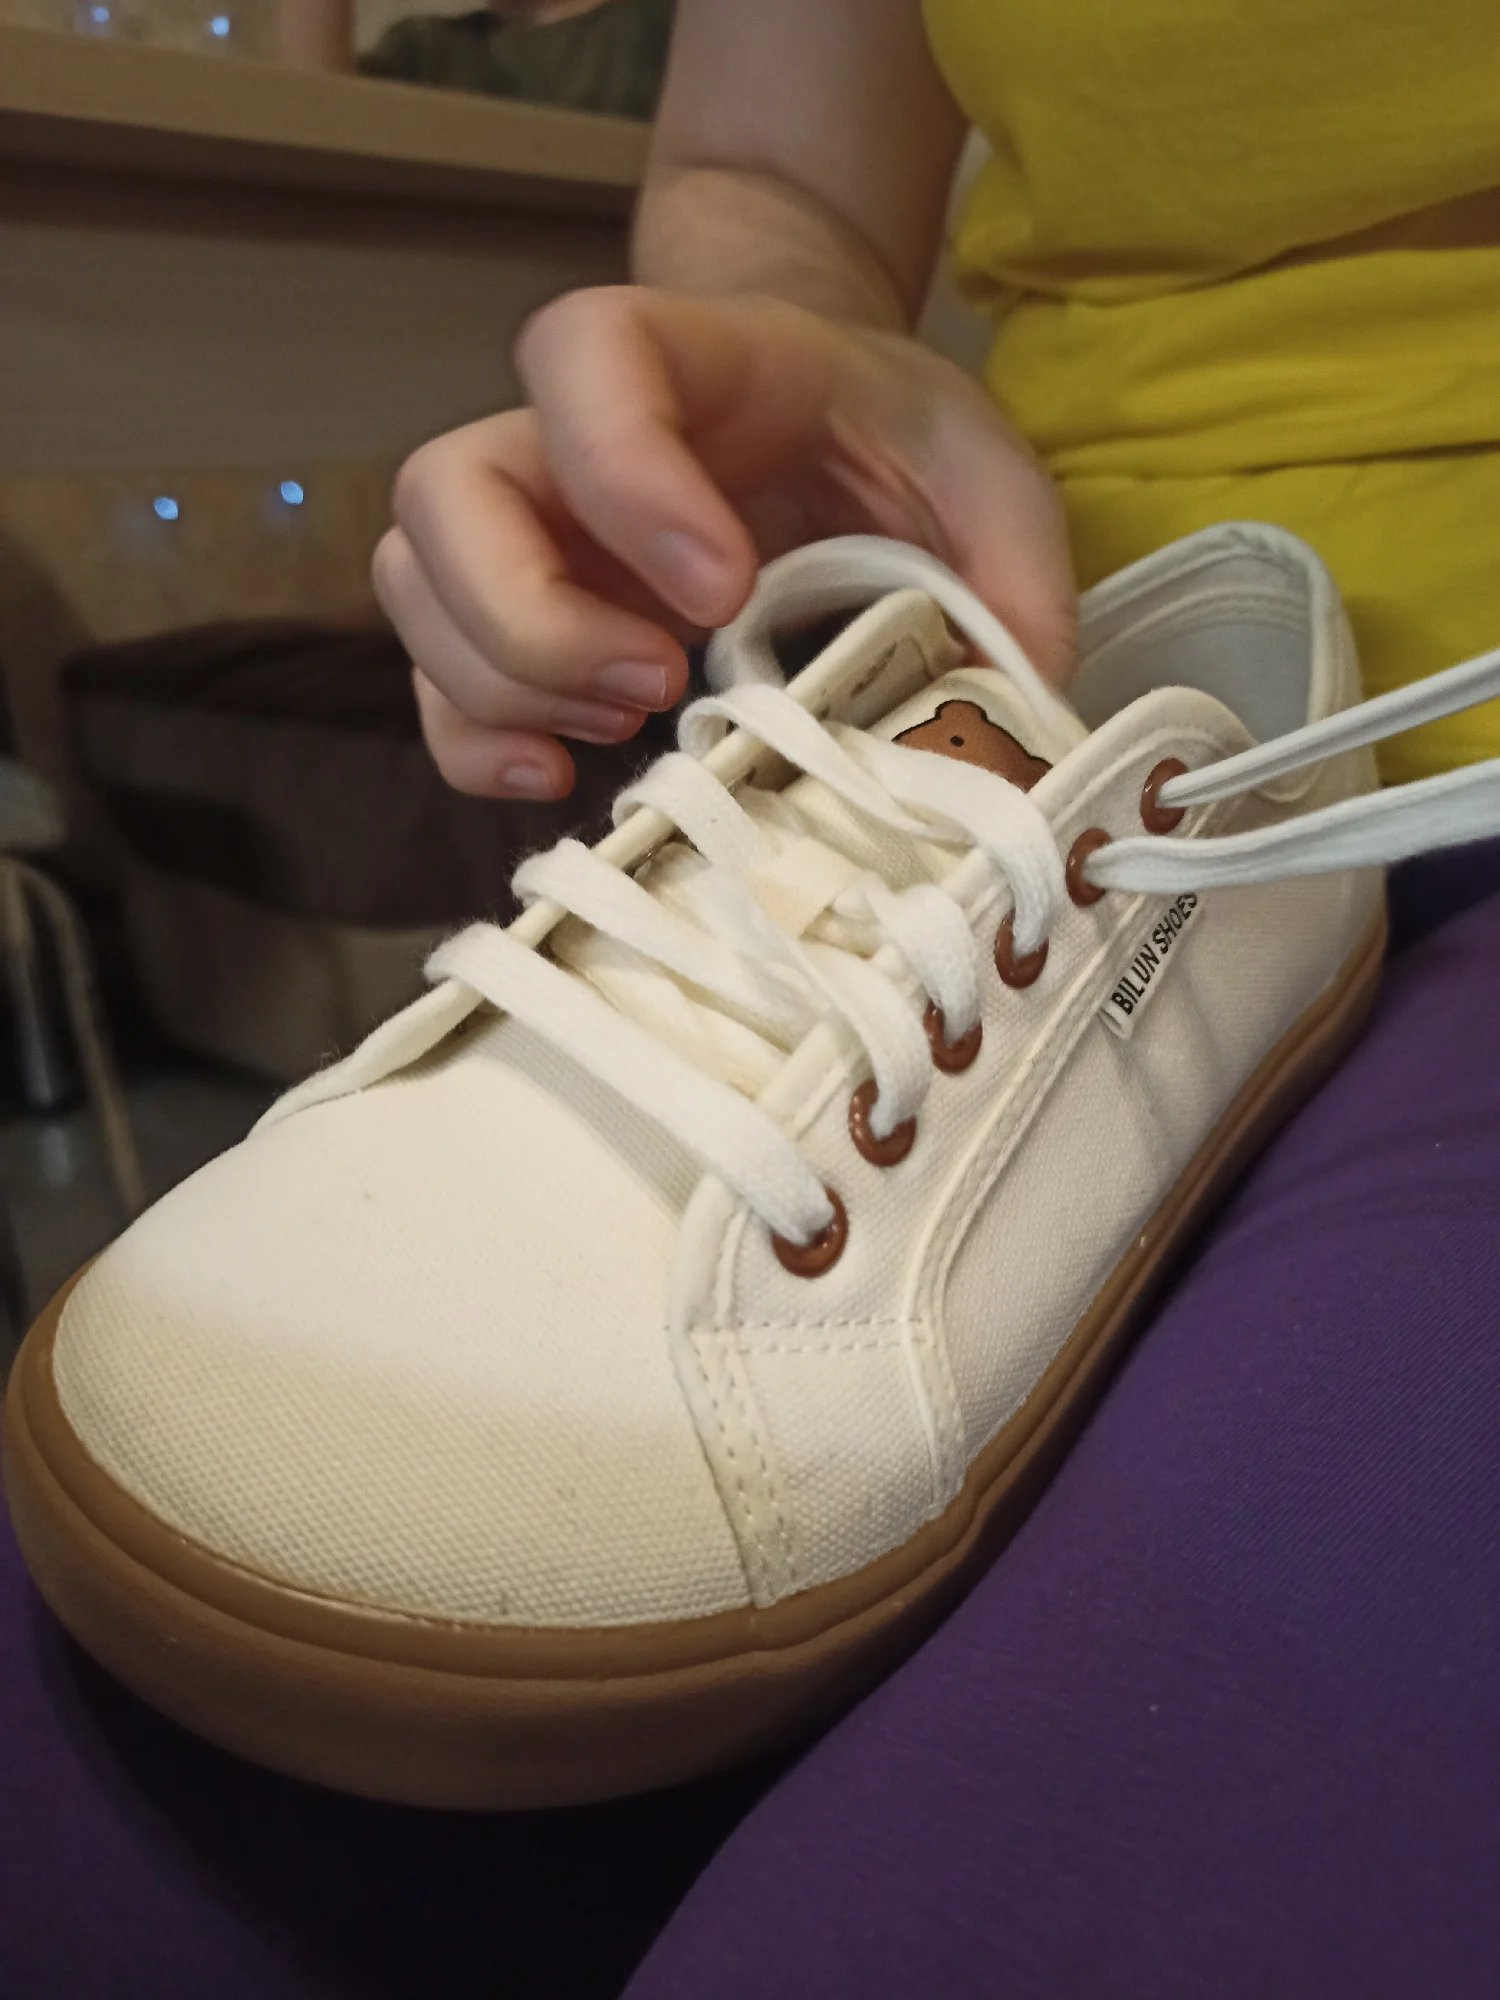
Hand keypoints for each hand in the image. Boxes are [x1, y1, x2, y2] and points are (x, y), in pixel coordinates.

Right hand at [374, 287, 1074, 799]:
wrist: (814, 412)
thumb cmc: (880, 432)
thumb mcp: (978, 471)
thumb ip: (1010, 566)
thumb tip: (1015, 717)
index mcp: (685, 357)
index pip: (586, 356)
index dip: (623, 470)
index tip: (721, 588)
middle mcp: (565, 433)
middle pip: (448, 489)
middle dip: (534, 615)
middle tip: (658, 682)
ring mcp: (525, 524)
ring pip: (415, 582)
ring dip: (500, 681)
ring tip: (624, 727)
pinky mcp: (515, 611)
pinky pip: (436, 675)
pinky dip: (472, 741)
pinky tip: (558, 777)